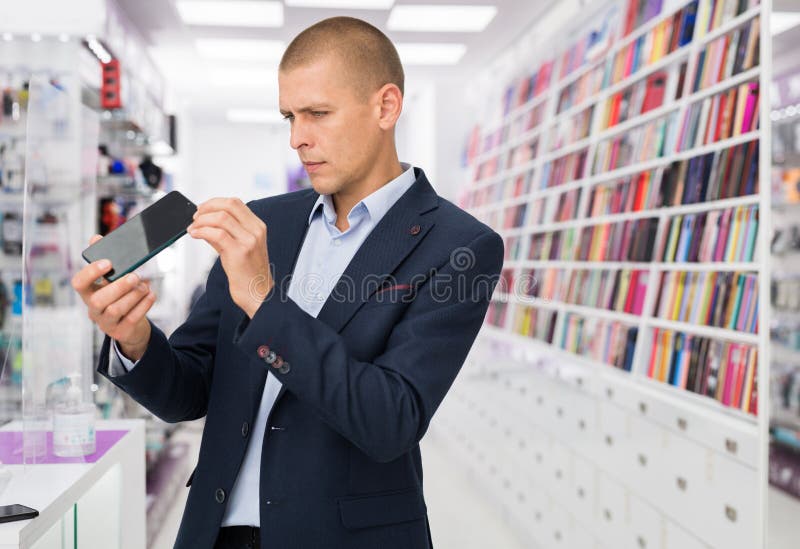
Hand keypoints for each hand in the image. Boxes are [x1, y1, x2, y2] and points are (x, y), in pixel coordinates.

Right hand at [71, 234, 155, 360]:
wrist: (131, 325)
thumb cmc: (120, 296)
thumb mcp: (111, 280)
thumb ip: (105, 260)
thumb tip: (96, 238)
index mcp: (88, 292)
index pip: (79, 283)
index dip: (91, 272)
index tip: (108, 262)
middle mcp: (93, 309)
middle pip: (98, 300)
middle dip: (118, 286)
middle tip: (135, 276)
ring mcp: (106, 323)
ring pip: (115, 310)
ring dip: (133, 295)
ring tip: (144, 286)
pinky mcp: (121, 332)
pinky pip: (131, 319)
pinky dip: (143, 305)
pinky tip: (151, 294)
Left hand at [187, 198, 272, 317]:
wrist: (258, 295)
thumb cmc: (249, 274)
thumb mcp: (240, 248)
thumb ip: (225, 233)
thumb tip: (204, 223)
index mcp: (257, 227)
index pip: (235, 203)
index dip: (215, 202)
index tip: (203, 209)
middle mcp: (255, 231)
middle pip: (229, 205)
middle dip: (207, 207)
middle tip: (196, 216)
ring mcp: (249, 241)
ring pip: (221, 217)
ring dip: (202, 220)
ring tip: (193, 228)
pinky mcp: (239, 252)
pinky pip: (216, 234)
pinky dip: (201, 231)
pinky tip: (195, 235)